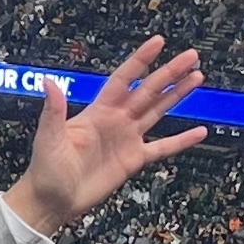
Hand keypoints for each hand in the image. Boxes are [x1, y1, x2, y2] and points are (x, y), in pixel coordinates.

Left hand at [5, 35, 207, 238]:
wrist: (51, 200)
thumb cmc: (45, 169)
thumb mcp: (49, 136)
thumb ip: (53, 110)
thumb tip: (48, 82)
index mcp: (98, 111)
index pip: (123, 79)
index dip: (140, 60)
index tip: (157, 43)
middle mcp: (116, 120)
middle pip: (148, 90)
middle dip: (169, 72)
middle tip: (190, 56)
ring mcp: (127, 139)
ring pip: (158, 111)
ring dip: (177, 95)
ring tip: (196, 78)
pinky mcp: (133, 160)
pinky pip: (162, 148)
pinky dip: (181, 141)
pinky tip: (198, 132)